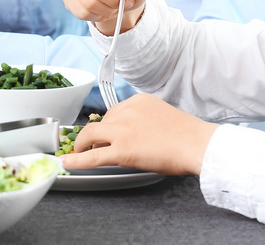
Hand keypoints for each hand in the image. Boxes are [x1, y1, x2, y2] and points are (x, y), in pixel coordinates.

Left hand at [60, 94, 215, 175]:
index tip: (104, 135)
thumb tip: (135, 133)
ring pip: (90, 135)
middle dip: (94, 136)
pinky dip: (76, 160)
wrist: (198, 144)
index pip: (113, 112)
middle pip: (100, 123)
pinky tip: (66, 163)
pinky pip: (92, 156)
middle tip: (90, 147)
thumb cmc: (188, 135)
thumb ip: (145, 119)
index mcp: (138, 101)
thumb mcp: (162, 115)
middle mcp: (127, 111)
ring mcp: (123, 129)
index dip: (107, 127)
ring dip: (80, 145)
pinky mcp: (122, 149)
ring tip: (76, 154)